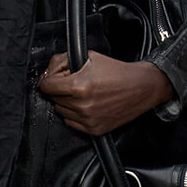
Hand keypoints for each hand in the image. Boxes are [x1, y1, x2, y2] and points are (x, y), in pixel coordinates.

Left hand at [38, 52, 172, 135]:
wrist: (140, 87)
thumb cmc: (117, 72)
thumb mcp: (88, 57)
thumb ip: (62, 62)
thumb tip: (47, 73)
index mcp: (79, 86)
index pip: (46, 86)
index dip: (49, 79)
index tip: (53, 78)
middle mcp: (82, 105)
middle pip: (53, 98)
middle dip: (60, 89)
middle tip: (74, 83)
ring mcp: (87, 119)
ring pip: (61, 110)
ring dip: (67, 102)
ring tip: (83, 93)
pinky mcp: (93, 129)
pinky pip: (70, 122)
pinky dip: (74, 114)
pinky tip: (87, 104)